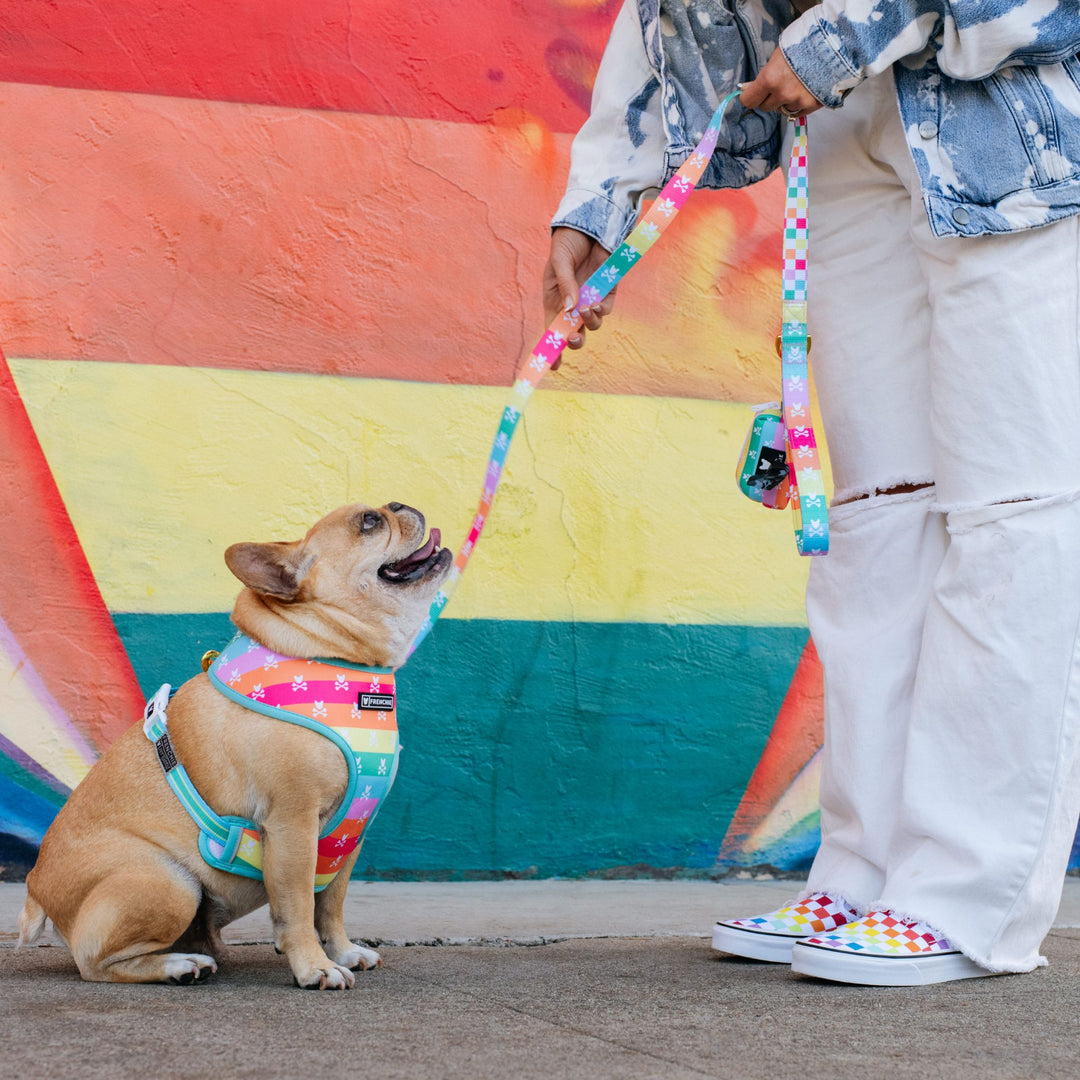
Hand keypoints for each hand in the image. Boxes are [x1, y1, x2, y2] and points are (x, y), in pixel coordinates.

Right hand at [542, 227, 614, 367]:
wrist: (589, 224)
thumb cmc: (567, 243)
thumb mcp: (559, 262)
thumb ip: (565, 284)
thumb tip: (571, 309)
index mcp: (554, 301)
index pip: (552, 330)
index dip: (552, 349)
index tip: (553, 365)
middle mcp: (572, 305)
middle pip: (573, 333)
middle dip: (574, 342)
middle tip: (573, 339)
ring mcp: (590, 299)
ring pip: (591, 324)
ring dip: (589, 322)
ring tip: (586, 309)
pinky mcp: (606, 292)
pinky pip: (605, 309)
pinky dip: (601, 311)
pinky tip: (596, 303)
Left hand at [739, 48, 822, 118]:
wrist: (836, 43)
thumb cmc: (806, 42)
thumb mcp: (780, 54)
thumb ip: (765, 73)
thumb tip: (748, 87)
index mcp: (770, 78)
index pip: (749, 100)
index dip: (749, 96)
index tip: (750, 93)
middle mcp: (783, 93)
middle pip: (765, 107)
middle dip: (768, 98)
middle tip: (776, 85)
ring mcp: (798, 101)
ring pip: (782, 110)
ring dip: (784, 102)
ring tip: (795, 84)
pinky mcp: (812, 105)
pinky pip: (797, 113)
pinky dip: (797, 105)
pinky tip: (803, 91)